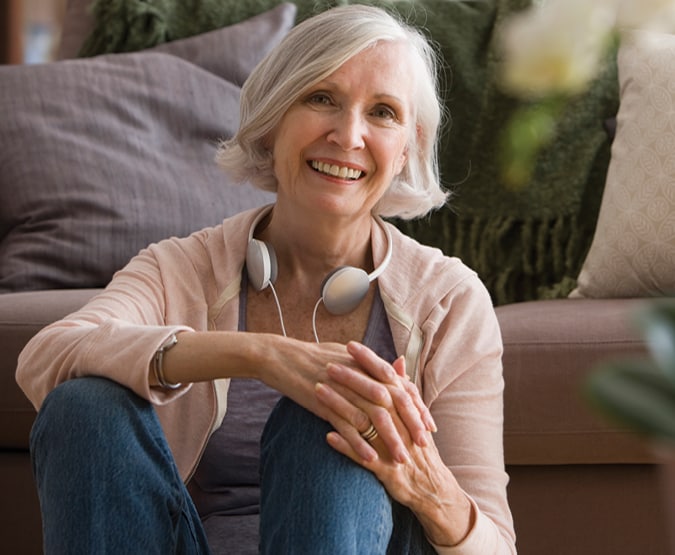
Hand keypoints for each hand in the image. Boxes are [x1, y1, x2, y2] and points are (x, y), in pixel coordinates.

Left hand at [317, 355, 473, 546]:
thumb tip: (398, 361)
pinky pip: (364, 457)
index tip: (350, 346)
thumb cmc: (418, 447)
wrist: (433, 489)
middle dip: (351, 379)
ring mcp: (394, 447)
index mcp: (407, 409)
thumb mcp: (415, 416)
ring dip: (341, 407)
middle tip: (329, 365)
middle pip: (375, 396)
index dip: (369, 361)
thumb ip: (405, 388)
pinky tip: (328, 436)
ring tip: (319, 393)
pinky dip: (347, 446)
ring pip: (366, 422)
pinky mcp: (387, 469)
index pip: (387, 379)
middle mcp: (402, 424)